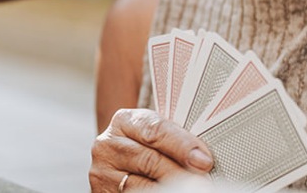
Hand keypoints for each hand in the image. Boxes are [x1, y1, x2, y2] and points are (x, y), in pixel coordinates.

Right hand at [90, 109, 213, 191]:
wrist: (119, 158)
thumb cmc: (146, 142)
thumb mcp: (156, 131)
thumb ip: (175, 137)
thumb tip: (203, 156)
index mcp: (125, 120)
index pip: (156, 131)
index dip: (183, 146)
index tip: (204, 160)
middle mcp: (108, 145)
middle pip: (150, 160)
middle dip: (180, 171)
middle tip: (203, 179)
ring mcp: (102, 172)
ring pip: (142, 185)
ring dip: (169, 188)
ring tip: (191, 188)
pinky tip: (171, 192)